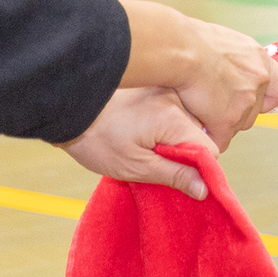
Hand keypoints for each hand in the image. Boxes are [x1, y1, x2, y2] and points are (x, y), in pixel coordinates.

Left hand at [60, 88, 217, 199]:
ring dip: (174, 138)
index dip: (199, 168)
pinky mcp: (155, 88)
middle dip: (185, 152)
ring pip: (187, 123)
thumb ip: (173, 175)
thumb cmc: (97, 140)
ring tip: (145, 144)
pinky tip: (143, 130)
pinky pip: (174, 111)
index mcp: (173, 118)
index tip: (180, 177)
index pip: (209, 148)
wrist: (69, 108)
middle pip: (199, 134)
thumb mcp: (135, 166)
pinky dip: (165, 124)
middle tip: (155, 160)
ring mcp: (165, 90)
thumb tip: (204, 188)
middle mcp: (175, 99)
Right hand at [179, 19, 277, 147]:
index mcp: (259, 60)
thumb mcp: (224, 42)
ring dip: (221, 122)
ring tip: (200, 108)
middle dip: (236, 111)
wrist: (179, 49)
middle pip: (254, 111)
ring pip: (237, 126)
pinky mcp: (227, 120)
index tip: (253, 95)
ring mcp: (245, 103)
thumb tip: (229, 68)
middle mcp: (258, 81)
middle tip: (213, 101)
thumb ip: (236, 59)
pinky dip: (210, 135)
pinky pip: (221, 139)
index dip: (269, 97)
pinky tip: (197, 125)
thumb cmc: (190, 41)